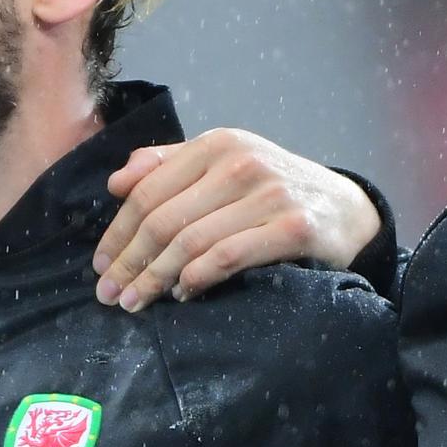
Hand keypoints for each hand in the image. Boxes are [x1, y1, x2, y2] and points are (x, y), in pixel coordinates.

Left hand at [91, 130, 381, 310]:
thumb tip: (116, 182)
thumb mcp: (223, 165)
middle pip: (163, 219)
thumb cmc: (271, 191)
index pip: (147, 191)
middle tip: (109, 294)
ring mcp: (270, 193)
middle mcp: (242, 162)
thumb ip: (169, 166)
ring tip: (136, 302)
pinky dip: (197, 279)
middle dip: (129, 262)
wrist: (346, 210)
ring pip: (190, 241)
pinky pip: (229, 256)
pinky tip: (182, 295)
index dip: (117, 233)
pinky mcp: (294, 227)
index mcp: (217, 143)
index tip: (99, 265)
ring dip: (155, 278)